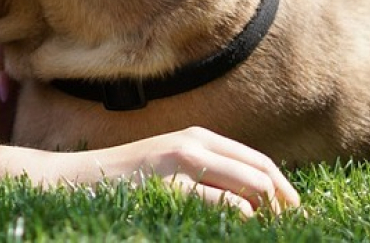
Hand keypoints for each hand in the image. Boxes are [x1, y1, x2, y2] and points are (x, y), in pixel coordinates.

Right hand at [88, 127, 299, 216]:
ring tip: (266, 231)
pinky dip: (239, 220)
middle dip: (281, 204)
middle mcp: (193, 145)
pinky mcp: (171, 187)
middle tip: (286, 228)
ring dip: (265, 215)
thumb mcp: (170, 164)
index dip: (283, 190)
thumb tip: (256, 199)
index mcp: (197, 138)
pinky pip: (225, 206)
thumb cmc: (126, 179)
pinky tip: (235, 228)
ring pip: (250, 189)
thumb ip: (207, 171)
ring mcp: (181, 165)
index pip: (259, 162)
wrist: (78, 178)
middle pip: (261, 174)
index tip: (291, 214)